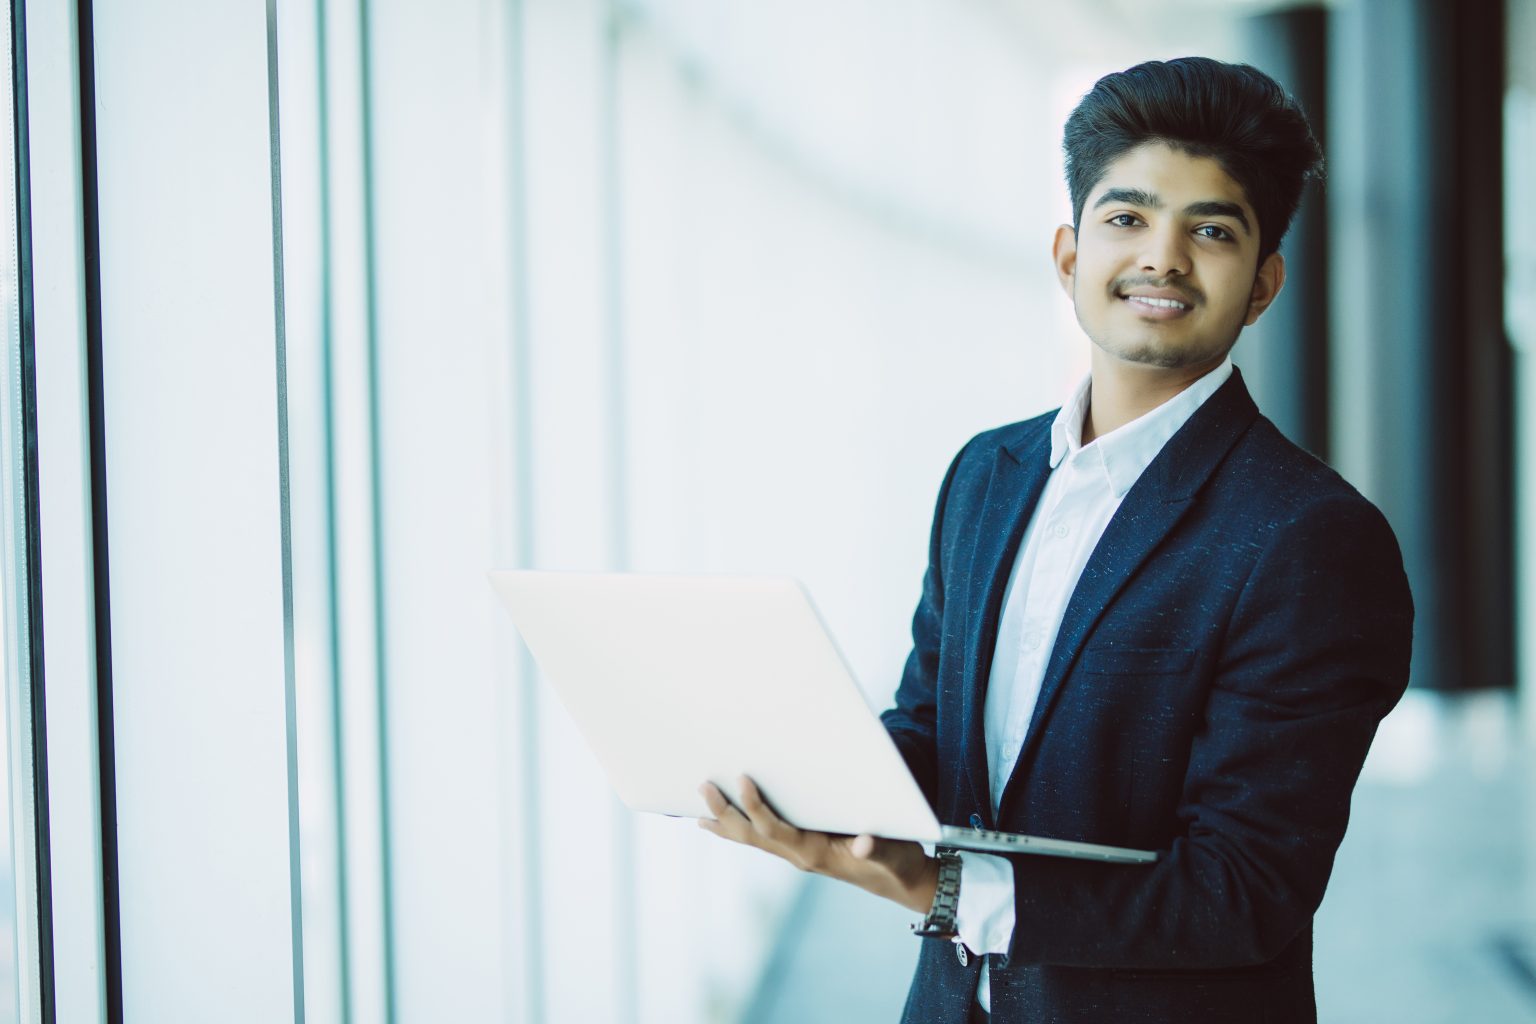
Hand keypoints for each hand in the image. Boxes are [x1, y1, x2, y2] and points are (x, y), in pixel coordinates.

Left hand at [697, 775, 939, 914]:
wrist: (903, 883)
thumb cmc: (899, 865)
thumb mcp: (895, 855)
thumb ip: (878, 848)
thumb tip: (863, 843)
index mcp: (815, 854)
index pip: (776, 830)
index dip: (757, 807)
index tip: (743, 780)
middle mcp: (800, 856)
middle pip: (753, 835)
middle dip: (726, 812)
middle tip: (702, 786)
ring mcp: (798, 854)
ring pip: (753, 838)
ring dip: (726, 823)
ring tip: (699, 807)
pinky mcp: (802, 850)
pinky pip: (763, 839)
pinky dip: (740, 829)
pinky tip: (723, 823)